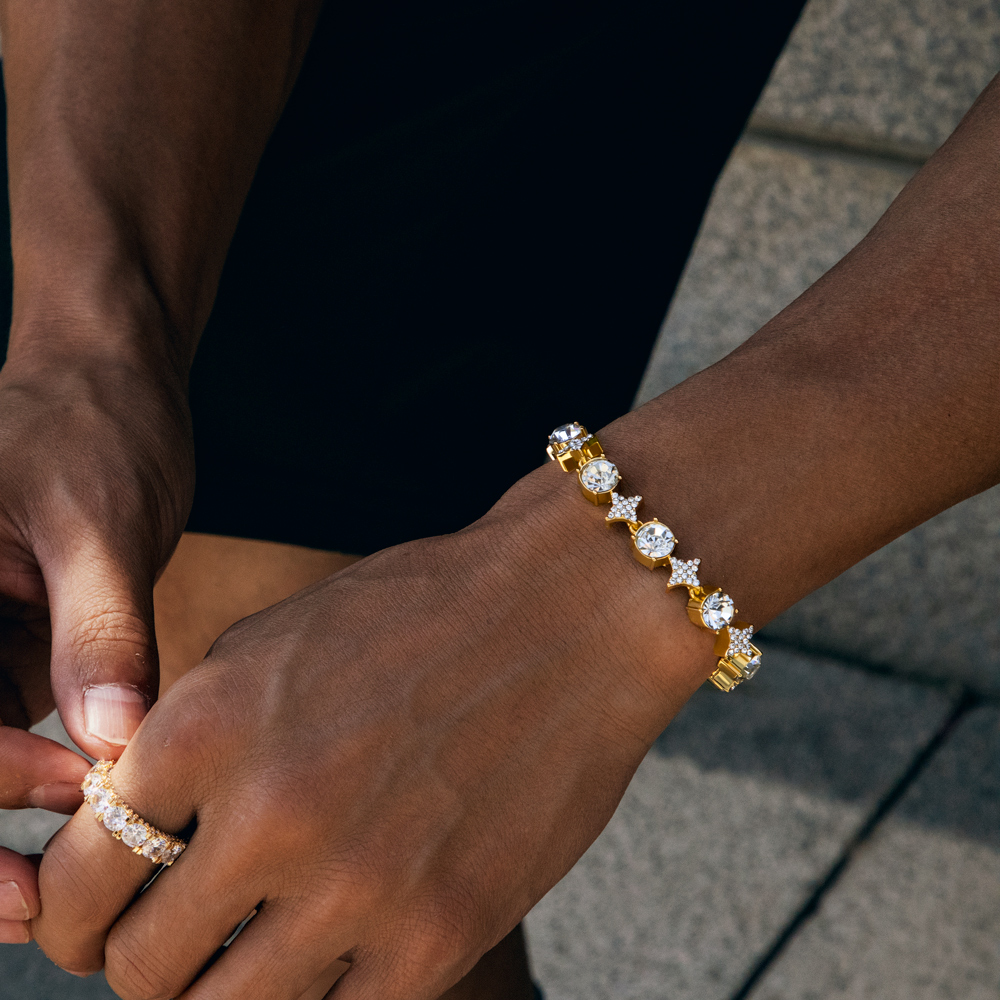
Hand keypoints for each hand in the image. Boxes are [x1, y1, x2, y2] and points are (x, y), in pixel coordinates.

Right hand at [0, 340, 193, 941]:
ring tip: (60, 884)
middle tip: (30, 902)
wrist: (117, 378)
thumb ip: (99, 627)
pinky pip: (1, 723)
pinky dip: (33, 771)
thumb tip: (112, 743)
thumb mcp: (97, 516)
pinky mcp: (6, 641)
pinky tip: (81, 808)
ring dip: (1, 815)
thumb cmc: (97, 418)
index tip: (73, 786)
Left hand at [33, 466, 713, 996]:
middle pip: (141, 970)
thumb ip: (190, 738)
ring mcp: (359, 884)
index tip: (100, 920)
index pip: (81, 877)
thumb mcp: (276, 642)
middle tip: (183, 940)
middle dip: (146, 963)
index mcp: (208, 726)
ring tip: (258, 949)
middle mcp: (270, 813)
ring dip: (225, 991)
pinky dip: (321, 994)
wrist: (567, 614)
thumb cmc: (420, 613)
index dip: (77, 913)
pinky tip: (336, 948)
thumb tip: (130, 826)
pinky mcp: (442, 933)